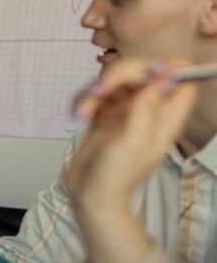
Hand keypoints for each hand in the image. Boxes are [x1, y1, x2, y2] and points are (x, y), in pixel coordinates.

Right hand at [66, 58, 197, 209]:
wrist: (91, 195)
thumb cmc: (117, 176)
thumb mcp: (134, 140)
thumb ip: (148, 104)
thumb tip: (167, 72)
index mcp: (167, 116)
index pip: (182, 77)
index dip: (166, 68)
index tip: (145, 73)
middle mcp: (149, 109)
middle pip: (141, 70)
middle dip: (117, 75)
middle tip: (101, 90)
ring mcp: (125, 110)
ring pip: (113, 79)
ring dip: (93, 91)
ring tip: (83, 112)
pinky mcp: (104, 113)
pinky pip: (94, 92)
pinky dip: (83, 100)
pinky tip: (80, 115)